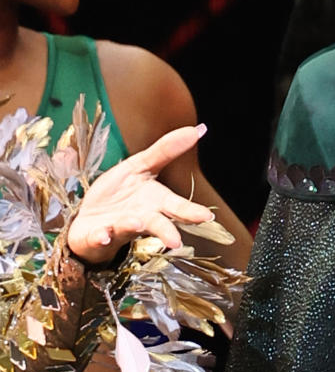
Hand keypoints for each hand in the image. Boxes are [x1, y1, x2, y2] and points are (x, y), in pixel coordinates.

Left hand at [65, 124, 215, 264]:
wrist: (90, 220)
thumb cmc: (120, 195)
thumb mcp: (139, 166)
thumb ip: (166, 150)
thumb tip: (198, 130)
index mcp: (155, 203)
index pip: (176, 207)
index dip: (190, 212)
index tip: (206, 216)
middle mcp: (142, 219)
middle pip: (157, 225)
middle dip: (167, 232)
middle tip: (176, 241)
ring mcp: (119, 228)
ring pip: (128, 229)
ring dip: (132, 226)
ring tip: (136, 222)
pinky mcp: (98, 236)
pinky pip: (99, 237)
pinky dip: (100, 237)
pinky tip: (102, 235)